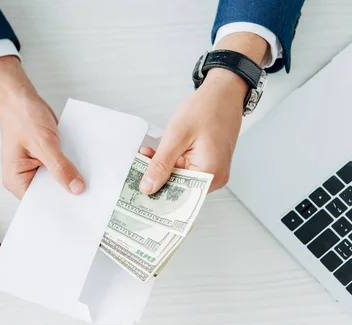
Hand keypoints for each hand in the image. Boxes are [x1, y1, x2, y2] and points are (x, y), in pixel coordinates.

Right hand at [0, 56, 84, 198]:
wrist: (20, 98)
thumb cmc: (21, 117)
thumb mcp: (43, 144)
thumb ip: (60, 167)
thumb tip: (76, 187)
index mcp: (16, 180)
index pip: (40, 203)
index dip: (59, 205)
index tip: (79, 208)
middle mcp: (25, 178)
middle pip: (50, 194)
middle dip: (67, 191)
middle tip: (88, 191)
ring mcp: (36, 170)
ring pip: (58, 181)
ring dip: (71, 176)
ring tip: (88, 177)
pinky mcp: (46, 161)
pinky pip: (61, 169)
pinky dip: (71, 166)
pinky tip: (82, 164)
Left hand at [139, 32, 268, 194]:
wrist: (224, 92)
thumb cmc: (207, 108)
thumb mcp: (177, 136)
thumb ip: (161, 164)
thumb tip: (148, 187)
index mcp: (211, 174)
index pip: (180, 196)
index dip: (157, 195)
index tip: (137, 193)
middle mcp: (214, 178)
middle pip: (179, 188)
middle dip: (157, 178)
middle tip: (137, 168)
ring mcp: (212, 171)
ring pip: (179, 178)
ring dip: (161, 168)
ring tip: (147, 154)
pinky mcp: (207, 164)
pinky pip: (185, 169)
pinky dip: (170, 162)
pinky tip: (158, 151)